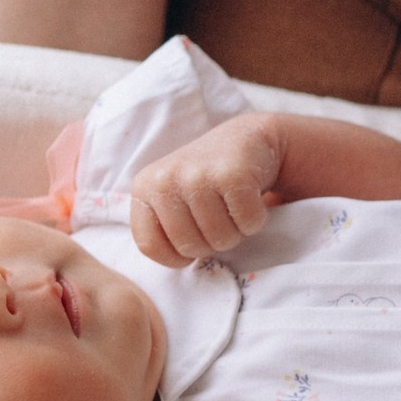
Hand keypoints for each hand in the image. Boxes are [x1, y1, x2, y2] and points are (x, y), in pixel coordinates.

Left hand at [131, 113, 285, 264]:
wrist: (248, 140)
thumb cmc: (209, 181)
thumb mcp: (173, 200)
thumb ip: (163, 228)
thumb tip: (175, 260)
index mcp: (145, 188)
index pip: (150, 246)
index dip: (176, 254)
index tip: (191, 238)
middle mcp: (166, 179)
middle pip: (189, 247)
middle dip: (211, 242)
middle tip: (218, 217)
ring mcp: (199, 175)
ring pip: (221, 239)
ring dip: (236, 231)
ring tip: (233, 207)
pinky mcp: (233, 175)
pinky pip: (247, 224)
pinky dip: (255, 219)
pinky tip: (249, 198)